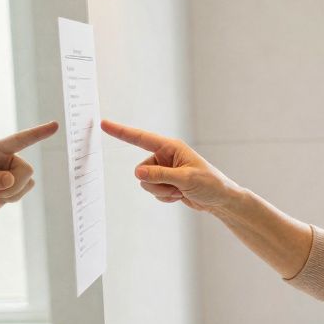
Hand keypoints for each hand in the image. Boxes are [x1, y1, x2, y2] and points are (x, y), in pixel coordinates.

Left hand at [0, 121, 56, 216]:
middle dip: (14, 185)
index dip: (37, 133)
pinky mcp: (17, 183)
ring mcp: (12, 170)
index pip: (19, 140)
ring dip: (12, 193)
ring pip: (28, 180)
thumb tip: (10, 179)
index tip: (55, 125)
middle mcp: (6, 157)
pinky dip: (14, 197)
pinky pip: (27, 189)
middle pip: (27, 169)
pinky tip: (0, 197)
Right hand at [101, 119, 241, 213]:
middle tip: (177, 186)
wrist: (219, 199)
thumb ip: (161, 175)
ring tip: (180, 191)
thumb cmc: (209, 183)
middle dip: (156, 183)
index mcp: (171, 147)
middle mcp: (165, 156)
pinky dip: (165, 197)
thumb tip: (138, 172)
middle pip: (142, 170)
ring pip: (146, 183)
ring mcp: (164, 170)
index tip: (104, 124)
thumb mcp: (186, 179)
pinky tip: (179, 196)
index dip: (121, 132)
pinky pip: (153, 191)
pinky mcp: (165, 182)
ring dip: (162, 191)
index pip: (141, 139)